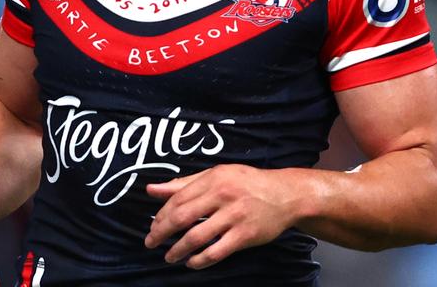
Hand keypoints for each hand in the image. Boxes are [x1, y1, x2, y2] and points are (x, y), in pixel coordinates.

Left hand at [144, 164, 300, 269]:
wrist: (285, 195)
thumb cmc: (247, 183)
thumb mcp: (217, 175)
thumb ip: (184, 183)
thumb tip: (151, 190)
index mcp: (213, 179)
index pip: (178, 198)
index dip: (161, 215)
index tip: (153, 226)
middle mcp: (223, 196)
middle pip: (183, 217)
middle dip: (162, 232)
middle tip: (151, 242)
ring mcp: (234, 217)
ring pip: (197, 237)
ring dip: (178, 249)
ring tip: (169, 256)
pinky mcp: (245, 236)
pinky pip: (216, 252)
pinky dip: (200, 260)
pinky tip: (191, 262)